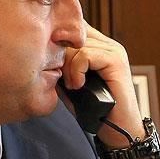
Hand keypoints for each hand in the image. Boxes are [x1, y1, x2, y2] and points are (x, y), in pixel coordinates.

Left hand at [61, 22, 143, 148]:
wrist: (117, 129)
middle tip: (64, 80)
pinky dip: (77, 72)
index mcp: (98, 46)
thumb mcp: (71, 83)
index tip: (53, 66)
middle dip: (60, 58)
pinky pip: (85, 55)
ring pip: (76, 45)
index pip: (71, 29)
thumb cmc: (95, 109)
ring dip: (68, 68)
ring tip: (73, 85)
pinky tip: (79, 85)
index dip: (57, 45)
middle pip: (71, 35)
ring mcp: (113, 51)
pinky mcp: (116, 60)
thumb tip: (41, 55)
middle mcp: (107, 44)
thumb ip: (60, 67)